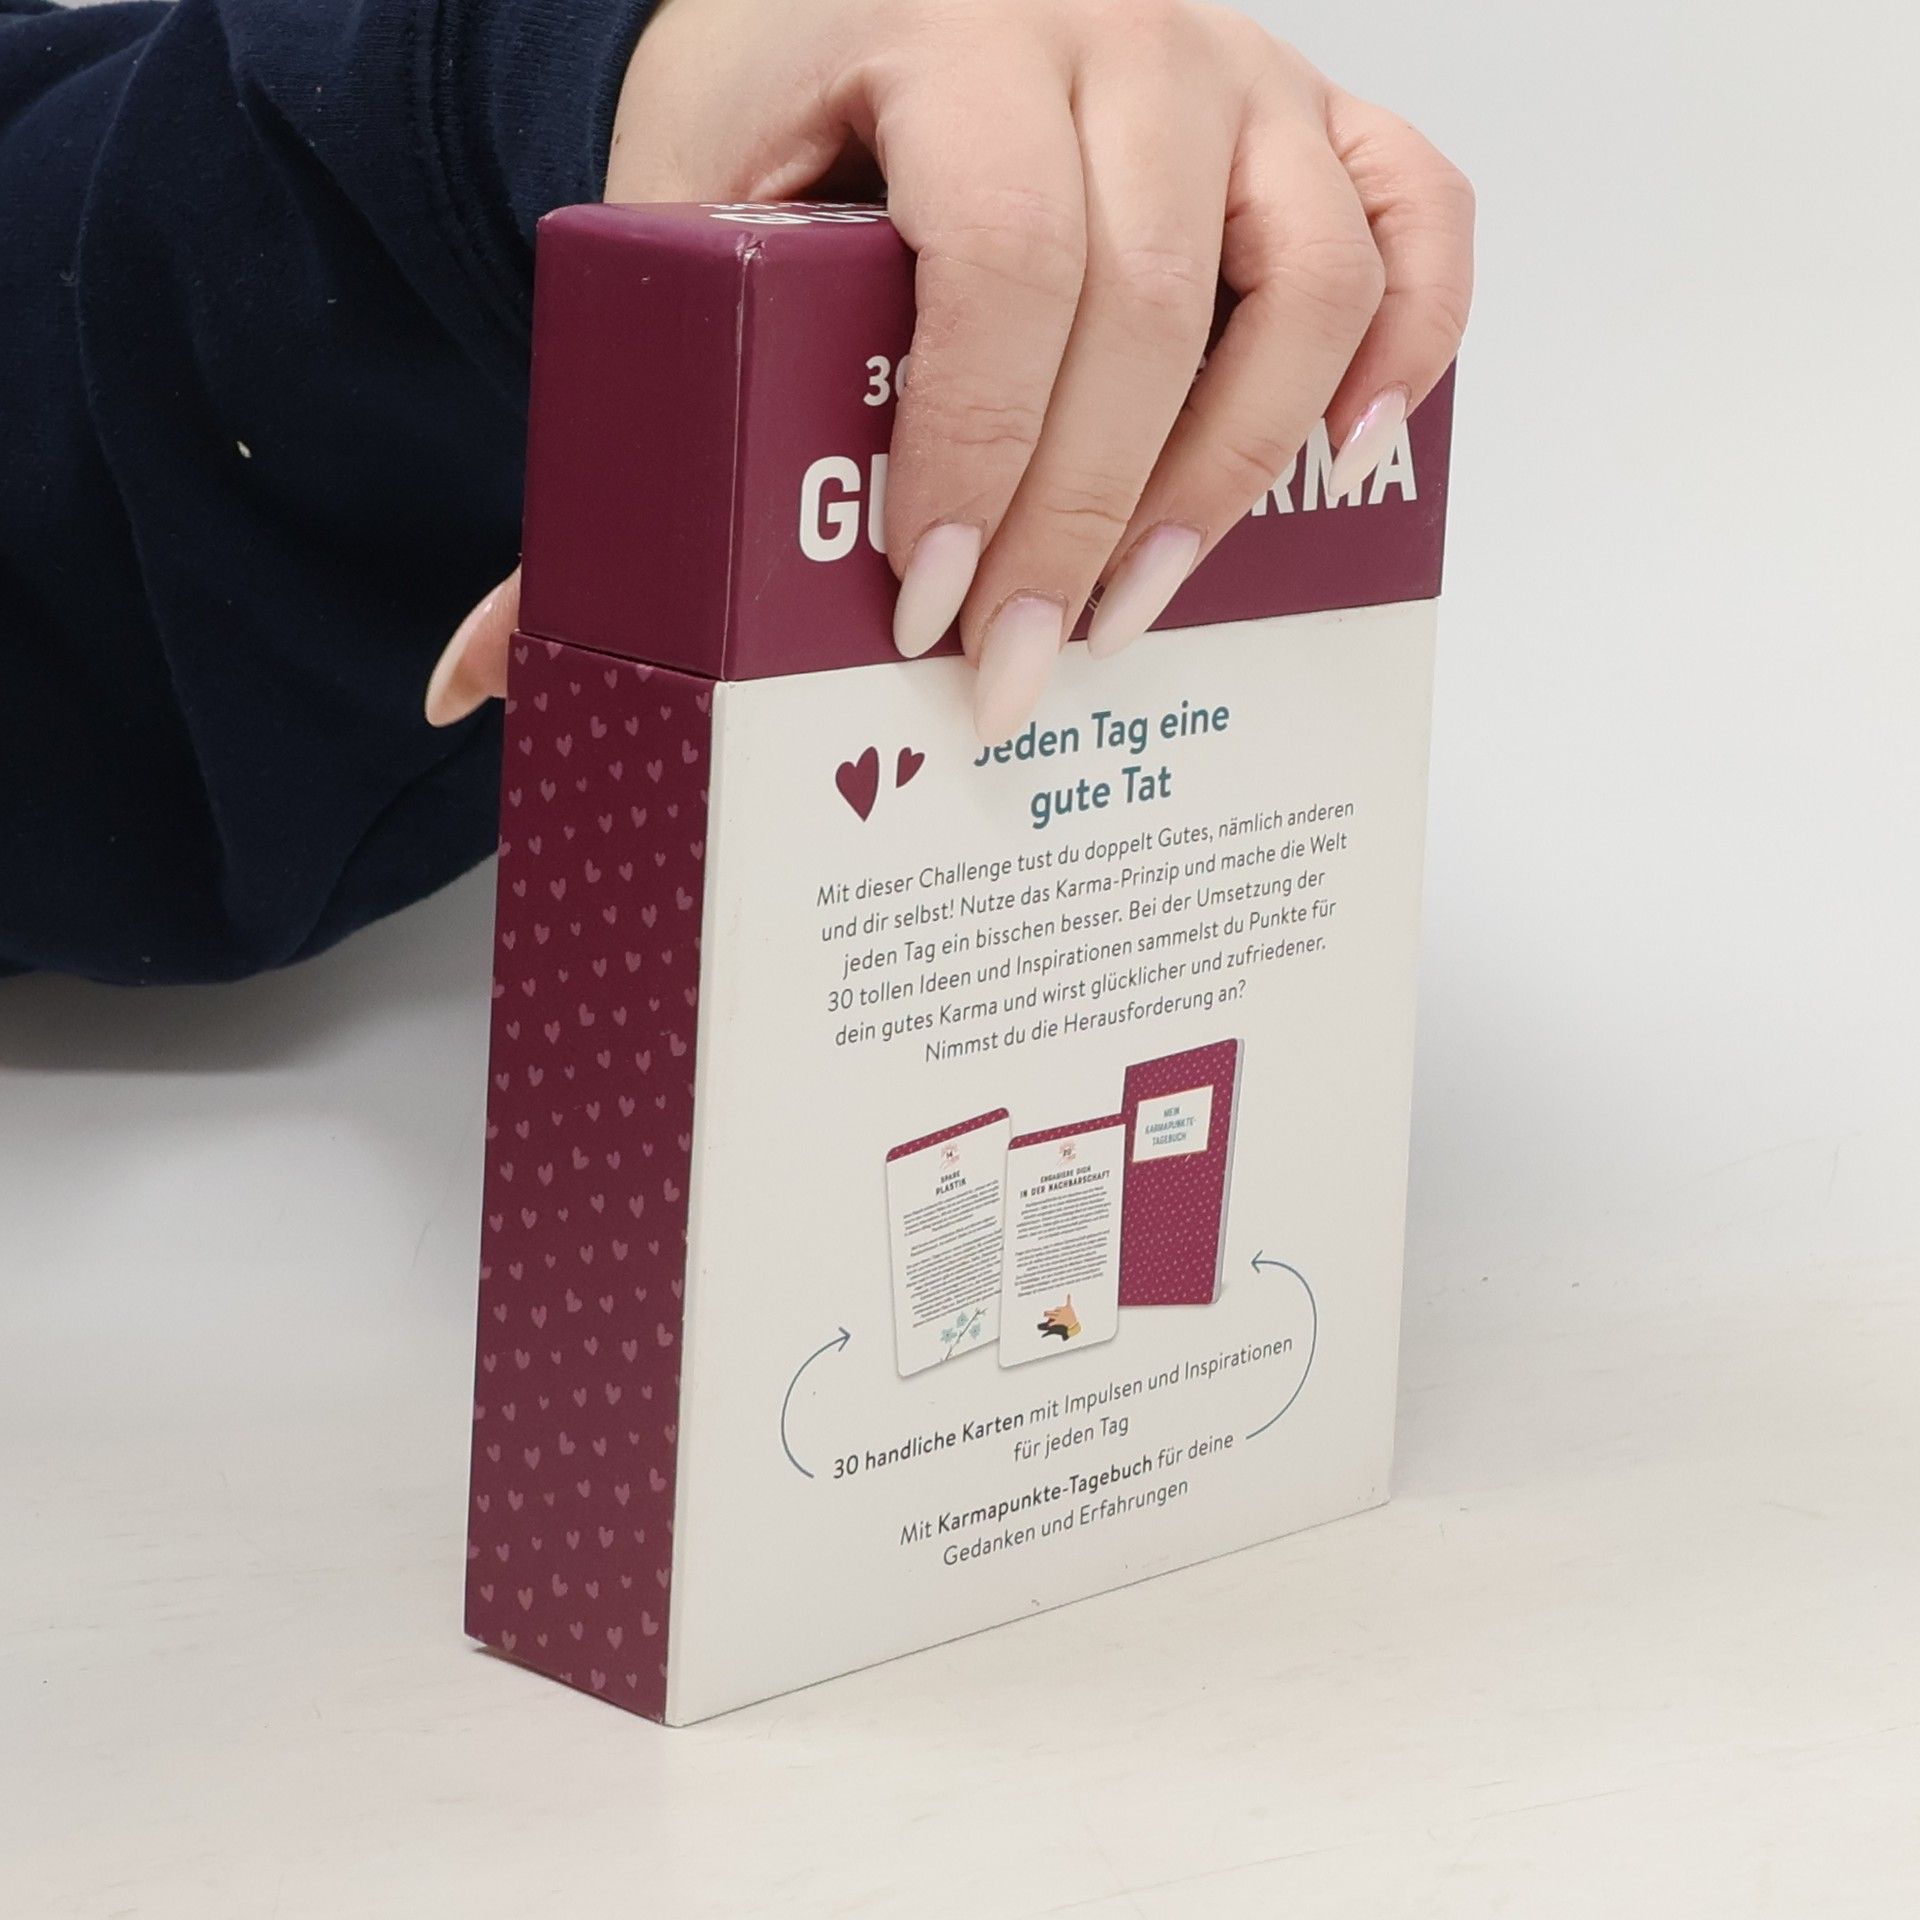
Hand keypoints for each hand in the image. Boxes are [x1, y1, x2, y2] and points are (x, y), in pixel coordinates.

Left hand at [425, 0, 1473, 740]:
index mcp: (936, 25)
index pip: (992, 253)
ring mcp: (1233, 65)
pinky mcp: (1312, 114)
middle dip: (1080, 515)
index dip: (975, 445)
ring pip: (1306, 271)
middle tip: (1016, 668)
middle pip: (1147, 296)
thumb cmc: (769, 131)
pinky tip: (1340, 457)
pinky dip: (1409, 340)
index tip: (924, 608)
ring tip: (1144, 607)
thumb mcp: (671, 254)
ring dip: (1233, 467)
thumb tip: (480, 678)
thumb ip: (608, 453)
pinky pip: (1421, 213)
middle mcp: (1112, 24)